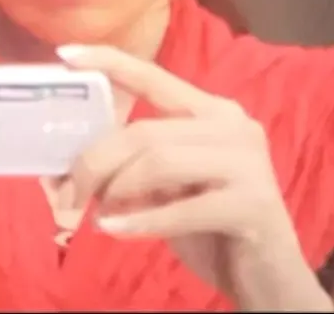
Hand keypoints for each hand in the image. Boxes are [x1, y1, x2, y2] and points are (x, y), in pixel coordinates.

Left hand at [59, 45, 320, 307]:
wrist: (268, 276)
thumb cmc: (211, 227)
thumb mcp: (165, 190)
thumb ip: (130, 168)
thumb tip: (65, 168)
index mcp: (212, 112)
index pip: (154, 77)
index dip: (110, 64)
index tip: (65, 56)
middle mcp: (233, 126)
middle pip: (143, 133)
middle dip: (94, 163)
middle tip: (68, 195)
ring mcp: (248, 163)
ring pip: (157, 162)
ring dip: (115, 191)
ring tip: (98, 215)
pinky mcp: (252, 204)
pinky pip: (180, 208)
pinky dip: (139, 220)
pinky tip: (114, 229)